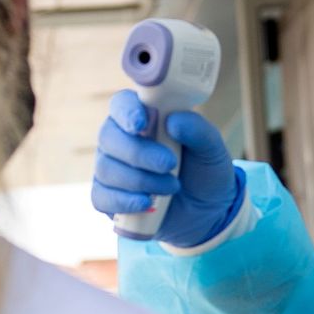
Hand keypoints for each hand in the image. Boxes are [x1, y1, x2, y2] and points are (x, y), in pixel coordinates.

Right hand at [91, 90, 241, 247]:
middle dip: (138, 152)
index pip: (122, 103)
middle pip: (109, 137)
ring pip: (106, 169)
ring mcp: (111, 168)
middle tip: (169, 164)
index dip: (127, 112)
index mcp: (143, 117)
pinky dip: (124, 201)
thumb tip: (173, 121)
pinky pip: (101, 197)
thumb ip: (197, 130)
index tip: (142, 124)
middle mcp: (120, 139)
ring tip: (172, 186)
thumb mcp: (211, 149)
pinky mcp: (108, 197)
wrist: (206, 210)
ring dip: (140, 180)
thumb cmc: (204, 170)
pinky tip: (145, 204)